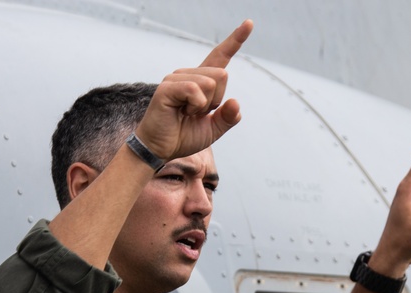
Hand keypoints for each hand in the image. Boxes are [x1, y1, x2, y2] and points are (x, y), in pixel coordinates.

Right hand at [133, 20, 252, 161]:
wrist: (161, 149)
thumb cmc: (183, 136)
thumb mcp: (213, 129)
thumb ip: (228, 117)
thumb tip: (236, 102)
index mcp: (201, 81)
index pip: (220, 57)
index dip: (235, 40)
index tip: (249, 23)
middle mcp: (189, 74)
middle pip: (222, 75)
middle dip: (217, 100)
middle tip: (197, 113)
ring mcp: (177, 78)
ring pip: (211, 83)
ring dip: (204, 106)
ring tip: (187, 113)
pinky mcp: (167, 87)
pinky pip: (195, 90)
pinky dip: (195, 105)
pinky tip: (182, 112)